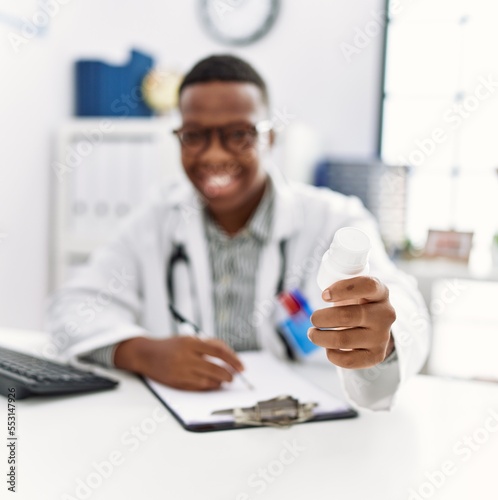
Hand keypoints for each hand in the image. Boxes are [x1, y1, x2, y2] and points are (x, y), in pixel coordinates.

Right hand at [114, 336, 243, 390]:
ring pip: (209, 380)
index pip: (219, 351)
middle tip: (235, 375)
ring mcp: (181, 371)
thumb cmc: (171, 346)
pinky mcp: (177, 382)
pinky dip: (210, 386)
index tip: (241, 366)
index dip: (233, 360)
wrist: (146, 354)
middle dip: (229, 374)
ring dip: (221, 381)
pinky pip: (199, 387)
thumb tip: (230, 355)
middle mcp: (186, 357)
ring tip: (225, 380)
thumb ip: (208, 345)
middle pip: (215, 368)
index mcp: (191, 342)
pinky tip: (215, 384)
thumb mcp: (189, 338)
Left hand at [308, 276, 395, 368]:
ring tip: (313, 333)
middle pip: (347, 316)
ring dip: (320, 337)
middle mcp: (385, 314)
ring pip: (343, 340)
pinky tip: (328, 348)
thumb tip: (326, 295)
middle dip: (321, 318)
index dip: (342, 289)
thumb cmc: (357, 303)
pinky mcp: (376, 356)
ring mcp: (382, 336)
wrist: (375, 327)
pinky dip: (332, 355)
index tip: (324, 296)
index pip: (367, 286)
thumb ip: (341, 287)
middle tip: (313, 319)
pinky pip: (348, 360)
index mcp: (380, 292)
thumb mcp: (354, 290)